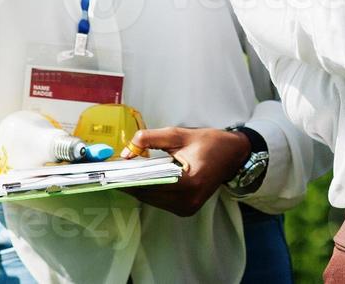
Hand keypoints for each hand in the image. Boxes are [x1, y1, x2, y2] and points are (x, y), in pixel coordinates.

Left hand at [120, 127, 249, 216]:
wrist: (233, 154)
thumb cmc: (209, 142)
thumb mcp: (178, 134)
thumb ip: (149, 139)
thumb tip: (126, 152)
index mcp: (190, 181)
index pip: (151, 182)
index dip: (129, 177)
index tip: (111, 172)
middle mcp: (189, 200)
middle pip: (149, 194)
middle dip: (130, 182)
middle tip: (112, 171)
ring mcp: (188, 208)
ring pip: (152, 200)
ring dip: (138, 187)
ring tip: (122, 174)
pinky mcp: (186, 210)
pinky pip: (160, 201)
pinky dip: (149, 191)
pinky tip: (140, 179)